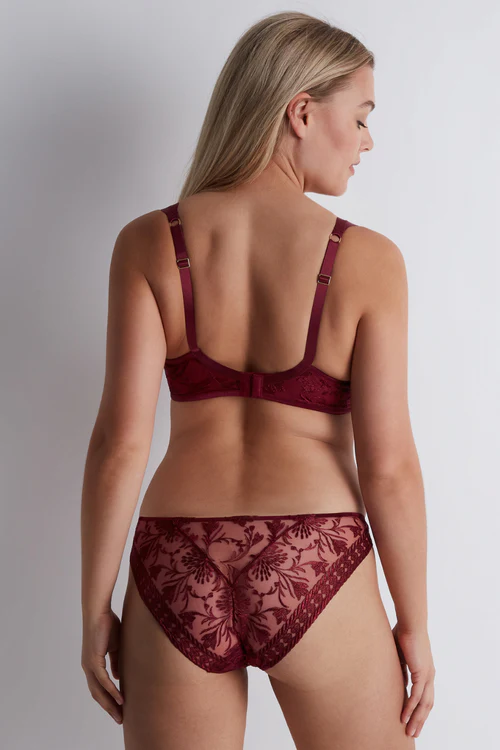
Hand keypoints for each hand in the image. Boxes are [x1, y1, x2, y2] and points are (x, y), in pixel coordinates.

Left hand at [81, 609, 123, 724]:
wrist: (99, 611)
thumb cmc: (107, 624)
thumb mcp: (115, 646)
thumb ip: (116, 661)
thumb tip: (118, 677)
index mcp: (92, 664)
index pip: (99, 687)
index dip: (108, 699)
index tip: (119, 709)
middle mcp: (88, 668)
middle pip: (97, 694)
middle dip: (109, 708)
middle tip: (120, 719)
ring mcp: (89, 665)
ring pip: (98, 691)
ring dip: (110, 704)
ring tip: (121, 714)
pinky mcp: (93, 661)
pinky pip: (103, 681)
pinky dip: (111, 691)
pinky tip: (120, 699)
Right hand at [392, 622, 434, 738]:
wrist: (411, 622)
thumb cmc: (404, 632)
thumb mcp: (400, 654)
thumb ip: (400, 667)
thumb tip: (395, 678)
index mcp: (425, 670)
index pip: (425, 695)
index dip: (419, 709)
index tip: (412, 720)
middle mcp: (429, 675)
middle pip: (427, 704)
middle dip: (420, 720)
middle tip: (413, 733)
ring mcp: (427, 675)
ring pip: (423, 704)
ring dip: (416, 719)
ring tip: (409, 731)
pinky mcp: (421, 673)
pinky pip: (416, 696)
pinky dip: (410, 708)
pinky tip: (404, 717)